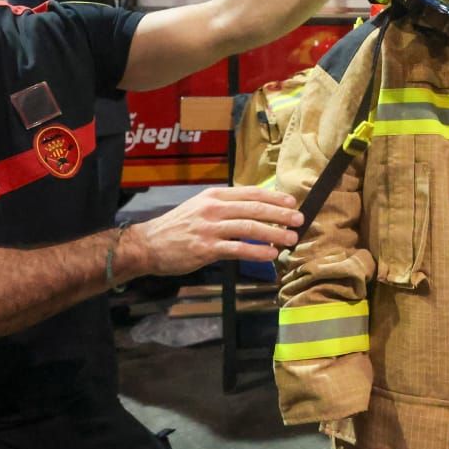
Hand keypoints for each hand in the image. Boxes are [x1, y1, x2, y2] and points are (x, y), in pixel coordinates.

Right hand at [128, 186, 303, 276]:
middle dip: (280, 214)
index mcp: (215, 196)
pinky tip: (271, 255)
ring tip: (290, 238)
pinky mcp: (206, 248)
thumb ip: (225, 206)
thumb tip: (256, 209)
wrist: (149, 244)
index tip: (291, 203)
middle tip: (299, 220)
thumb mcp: (201, 206)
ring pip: (249, 228)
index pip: (251, 193)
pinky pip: (237, 249)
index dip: (274, 198)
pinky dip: (257, 252)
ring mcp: (210, 228)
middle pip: (254, 209)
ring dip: (274, 233)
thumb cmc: (178, 227)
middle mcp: (214, 208)